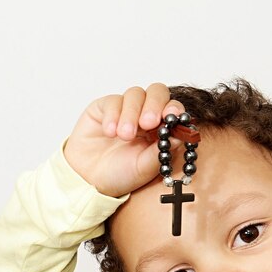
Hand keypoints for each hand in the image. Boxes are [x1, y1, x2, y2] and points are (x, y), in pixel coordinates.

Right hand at [64, 83, 184, 196]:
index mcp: (160, 129)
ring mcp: (125, 109)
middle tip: (148, 123)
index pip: (172, 108)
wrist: (89, 180)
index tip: (171, 117)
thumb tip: (182, 135)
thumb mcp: (144, 168)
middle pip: (157, 92)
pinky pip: (113, 100)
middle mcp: (145, 114)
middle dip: (154, 105)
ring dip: (131, 114)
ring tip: (124, 136)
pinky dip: (113, 115)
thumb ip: (162, 152)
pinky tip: (109, 132)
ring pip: (135, 94)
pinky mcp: (104, 107)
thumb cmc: (119, 175)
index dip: (173, 109)